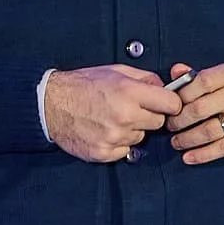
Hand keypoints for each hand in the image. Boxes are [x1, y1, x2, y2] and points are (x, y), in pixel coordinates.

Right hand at [44, 66, 182, 162]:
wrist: (51, 104)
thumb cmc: (83, 85)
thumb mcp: (116, 71)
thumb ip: (145, 78)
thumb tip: (165, 87)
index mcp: (130, 93)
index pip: (172, 104)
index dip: (170, 103)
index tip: (165, 103)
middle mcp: (125, 116)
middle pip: (159, 123)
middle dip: (150, 116)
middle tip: (133, 109)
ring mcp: (114, 137)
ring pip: (141, 138)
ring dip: (132, 130)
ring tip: (113, 118)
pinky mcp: (104, 153)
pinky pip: (125, 151)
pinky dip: (119, 143)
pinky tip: (105, 130)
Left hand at [165, 62, 223, 165]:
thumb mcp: (219, 80)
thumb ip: (194, 76)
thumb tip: (175, 71)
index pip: (202, 81)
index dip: (182, 95)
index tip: (171, 106)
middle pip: (201, 109)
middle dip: (180, 120)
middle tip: (170, 126)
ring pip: (210, 131)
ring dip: (188, 139)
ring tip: (176, 142)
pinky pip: (223, 147)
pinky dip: (203, 154)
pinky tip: (188, 157)